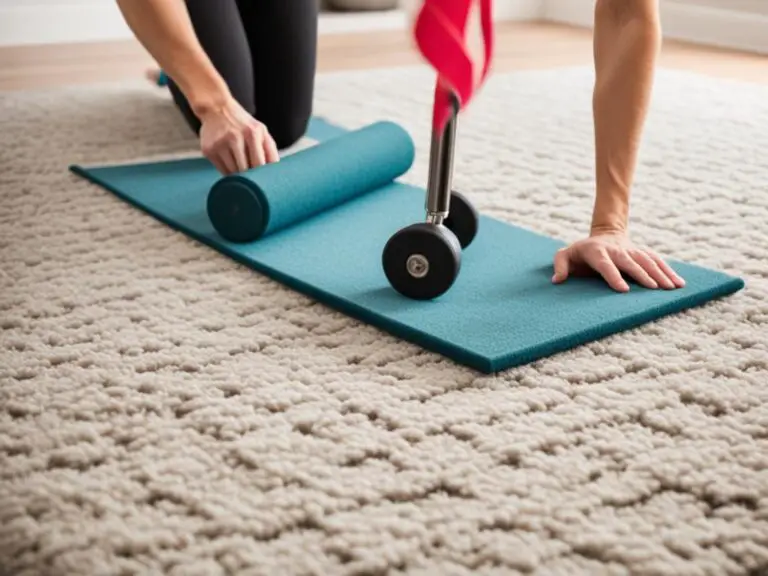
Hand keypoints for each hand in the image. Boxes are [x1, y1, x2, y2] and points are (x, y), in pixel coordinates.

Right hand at [198, 98, 278, 174]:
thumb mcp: (261, 131)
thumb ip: (270, 150)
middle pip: (245, 170)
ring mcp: (219, 144)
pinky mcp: (208, 150)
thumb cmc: (243, 124)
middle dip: (250, 177)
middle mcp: (235, 137)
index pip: (259, 164)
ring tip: (242, 169)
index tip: (263, 181)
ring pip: (232, 173)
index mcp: (252, 133)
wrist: (216, 108)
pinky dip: (228, 172)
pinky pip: (221, 170)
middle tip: (253, 178)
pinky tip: (231, 164)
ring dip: (239, 176)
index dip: (262, 176)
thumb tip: (277, 172)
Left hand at [552, 230, 685, 291]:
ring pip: (648, 261)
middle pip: (631, 263)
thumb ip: (560, 265)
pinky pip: (657, 261)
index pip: (606, 265)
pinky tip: (679, 283)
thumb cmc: (581, 252)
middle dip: (643, 275)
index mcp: (597, 252)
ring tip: (672, 288)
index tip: (623, 290)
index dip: (614, 276)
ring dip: (660, 274)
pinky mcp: (643, 253)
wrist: (604, 234)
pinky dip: (669, 271)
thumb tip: (557, 281)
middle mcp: (617, 250)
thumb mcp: (565, 255)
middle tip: (654, 289)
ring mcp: (632, 251)